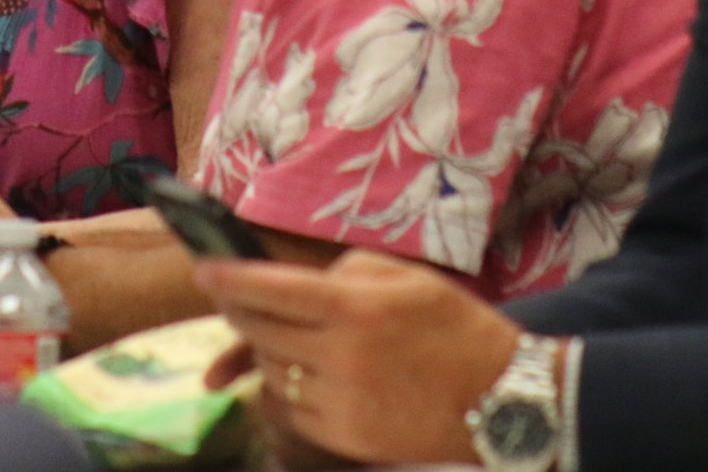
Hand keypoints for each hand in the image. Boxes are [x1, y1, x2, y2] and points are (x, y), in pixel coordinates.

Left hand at [194, 251, 519, 466]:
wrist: (504, 401)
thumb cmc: (456, 329)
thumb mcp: (406, 279)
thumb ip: (345, 273)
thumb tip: (298, 284)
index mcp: (355, 308)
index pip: (270, 288)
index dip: (229, 278)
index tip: (203, 269)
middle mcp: (342, 355)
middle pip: (260, 330)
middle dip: (239, 310)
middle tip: (232, 297)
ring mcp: (341, 402)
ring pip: (272, 371)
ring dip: (266, 350)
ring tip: (277, 334)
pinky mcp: (345, 437)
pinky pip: (292, 408)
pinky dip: (287, 388)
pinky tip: (302, 373)